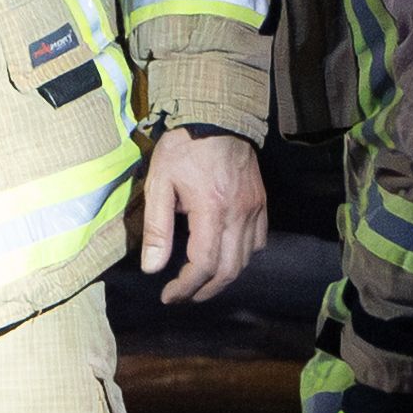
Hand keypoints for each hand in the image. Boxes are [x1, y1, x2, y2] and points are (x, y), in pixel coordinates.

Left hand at [136, 129, 266, 301]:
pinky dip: (242, 257)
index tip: (168, 295)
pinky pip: (258, 241)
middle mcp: (239, 213)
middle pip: (229, 270)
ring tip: (199, 282)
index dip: (186, 287)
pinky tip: (224, 256)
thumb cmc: (183, 148)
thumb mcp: (160, 183)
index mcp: (211, 208)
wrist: (216, 117)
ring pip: (246, 259)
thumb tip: (152, 268)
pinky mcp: (260, 203)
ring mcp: (254, 208)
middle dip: (204, 291)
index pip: (204, 264)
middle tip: (182, 296)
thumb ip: (157, 228)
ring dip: (223, 278)